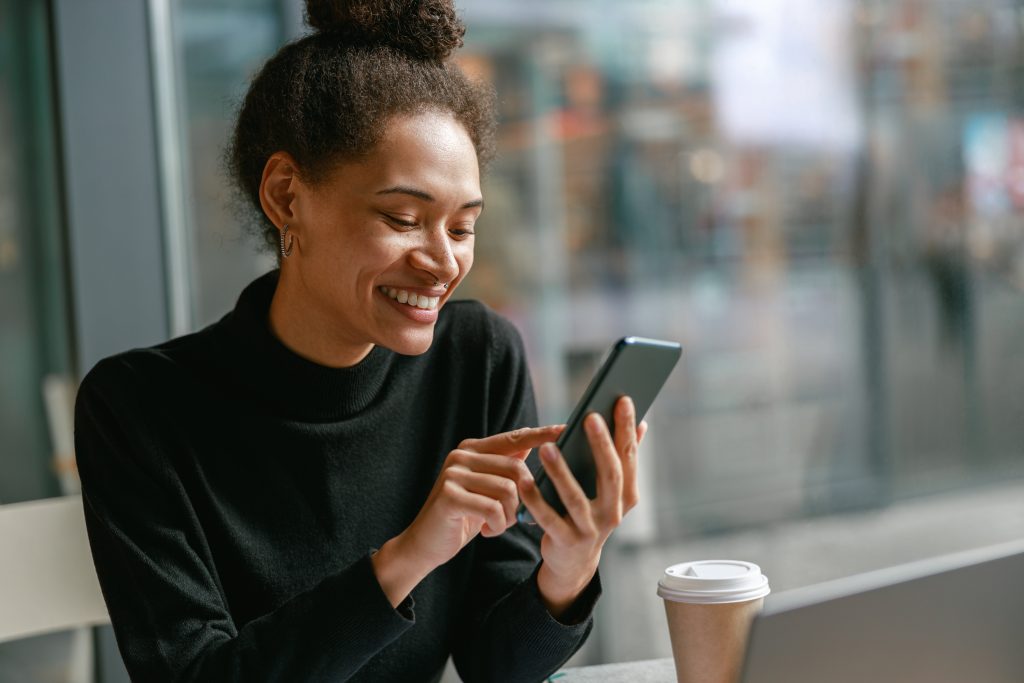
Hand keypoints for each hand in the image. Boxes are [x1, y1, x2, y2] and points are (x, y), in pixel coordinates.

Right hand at [372, 425, 561, 606]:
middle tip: (512, 517)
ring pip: (508, 490)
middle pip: (516, 469)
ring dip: (510, 515)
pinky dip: (498, 525)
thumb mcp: (487, 490)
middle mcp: (462, 455)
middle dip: (523, 499)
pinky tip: (486, 531)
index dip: (542, 435)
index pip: (515, 438)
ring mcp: (453, 473)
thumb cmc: (463, 518)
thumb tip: (536, 444)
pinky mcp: (449, 495)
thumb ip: (505, 468)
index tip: (566, 429)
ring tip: (497, 524)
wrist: (426, 544)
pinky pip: (493, 508)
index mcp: (473, 450)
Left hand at [517, 397, 647, 616]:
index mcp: (626, 495)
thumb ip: (624, 458)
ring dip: (561, 472)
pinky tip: (524, 479)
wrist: (574, 561)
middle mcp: (613, 512)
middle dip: (601, 444)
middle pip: (610, 475)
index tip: (622, 400)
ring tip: (548, 447)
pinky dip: (536, 499)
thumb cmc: (591, 513)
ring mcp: (590, 529)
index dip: (626, 429)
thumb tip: (642, 423)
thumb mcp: (611, 490)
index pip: (628, 457)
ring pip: (575, 498)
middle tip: (590, 416)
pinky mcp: (566, 541)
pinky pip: (548, 518)